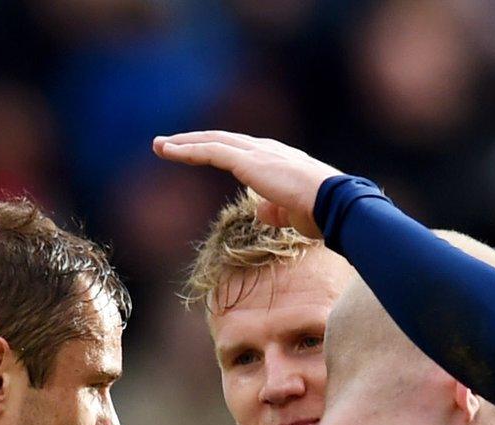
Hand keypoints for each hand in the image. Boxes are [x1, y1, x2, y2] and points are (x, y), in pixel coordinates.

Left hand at [153, 131, 341, 238]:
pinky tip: (169, 151)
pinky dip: (188, 149)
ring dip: (183, 143)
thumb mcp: (294, 213)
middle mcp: (267, 151)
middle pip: (223, 140)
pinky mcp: (248, 161)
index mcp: (279, 161)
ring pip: (213, 141)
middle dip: (195, 141)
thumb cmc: (322, 213)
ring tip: (160, 146)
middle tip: (169, 145)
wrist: (334, 205)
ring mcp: (258, 153)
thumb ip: (275, 209)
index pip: (242, 152)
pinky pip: (212, 151)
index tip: (200, 155)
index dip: (219, 151)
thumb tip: (261, 210)